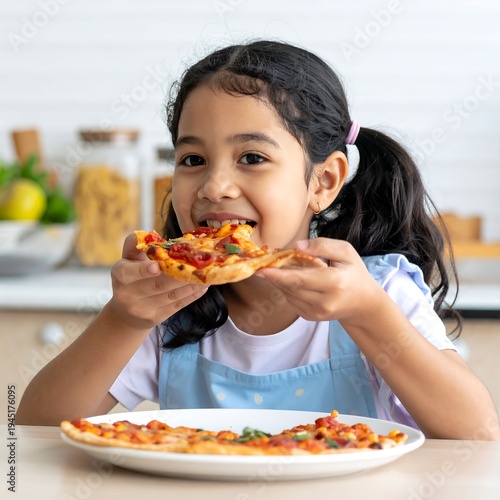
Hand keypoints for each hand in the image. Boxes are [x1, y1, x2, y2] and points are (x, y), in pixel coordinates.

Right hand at [107, 234, 208, 329]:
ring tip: (206, 275)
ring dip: (190, 285)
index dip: (143, 270)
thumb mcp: (128, 259)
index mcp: (120, 275)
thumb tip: (151, 234)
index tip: (158, 266)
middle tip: (197, 266)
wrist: (126, 311)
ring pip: (170, 295)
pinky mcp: (154, 318)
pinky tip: (202, 287)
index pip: (129, 272)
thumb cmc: (131, 276)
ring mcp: (141, 309)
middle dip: (179, 276)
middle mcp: (127, 294)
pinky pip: (176, 306)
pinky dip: (191, 296)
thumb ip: (136, 245)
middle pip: (157, 284)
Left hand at [256, 238, 383, 324]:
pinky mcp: (309, 317)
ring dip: (279, 279)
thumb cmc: (354, 273)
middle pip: (291, 287)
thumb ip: (322, 246)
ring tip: (276, 266)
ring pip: (288, 293)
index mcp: (335, 283)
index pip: (301, 279)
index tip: (261, 268)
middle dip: (273, 275)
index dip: (279, 274)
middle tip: (259, 264)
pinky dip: (286, 287)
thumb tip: (297, 246)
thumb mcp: (346, 252)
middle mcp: (324, 302)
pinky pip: (291, 299)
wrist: (363, 304)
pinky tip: (289, 277)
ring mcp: (316, 313)